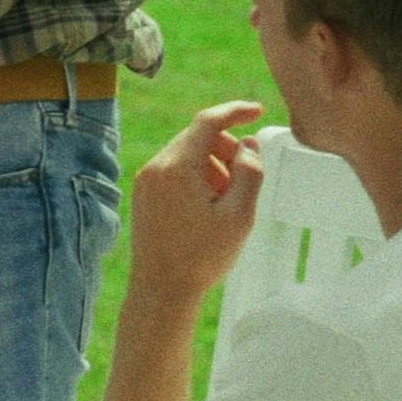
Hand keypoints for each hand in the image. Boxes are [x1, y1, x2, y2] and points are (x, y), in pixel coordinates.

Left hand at [124, 99, 265, 319]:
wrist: (162, 290)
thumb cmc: (203, 256)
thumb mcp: (239, 214)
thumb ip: (249, 172)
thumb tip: (248, 144)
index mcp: (176, 168)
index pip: (207, 121)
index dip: (235, 111)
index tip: (257, 110)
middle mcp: (155, 167)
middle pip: (197, 137)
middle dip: (226, 150)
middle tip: (243, 182)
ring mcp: (145, 181)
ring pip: (187, 154)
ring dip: (213, 166)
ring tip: (226, 202)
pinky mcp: (143, 194)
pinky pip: (175, 171)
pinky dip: (197, 177)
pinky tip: (209, 208)